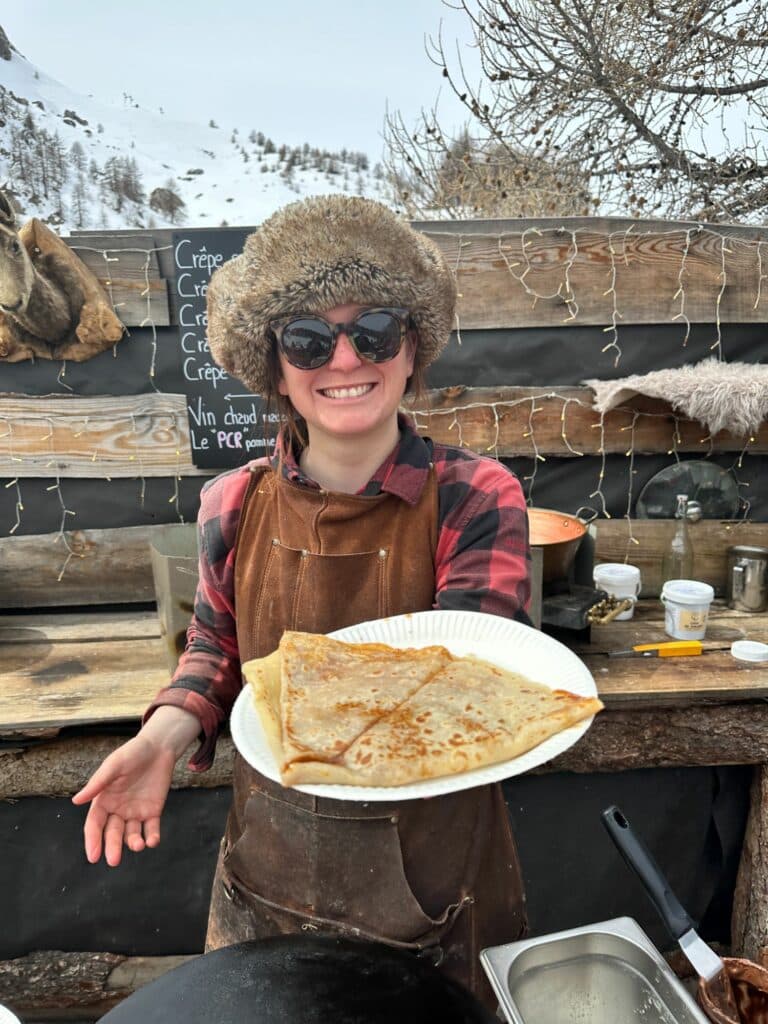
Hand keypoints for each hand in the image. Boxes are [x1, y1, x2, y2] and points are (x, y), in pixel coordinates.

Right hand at [72, 706, 199, 866]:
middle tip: (114, 860)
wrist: (158, 747)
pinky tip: (152, 840)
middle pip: (112, 833)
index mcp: (103, 801)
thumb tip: (75, 801)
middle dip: (112, 847)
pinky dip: (152, 837)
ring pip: (131, 834)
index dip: (93, 841)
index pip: (94, 825)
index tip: (94, 857)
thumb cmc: (131, 754)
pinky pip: (151, 829)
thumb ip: (97, 784)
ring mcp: (135, 812)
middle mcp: (117, 810)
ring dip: (133, 843)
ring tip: (138, 846)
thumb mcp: (113, 766)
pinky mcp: (152, 811)